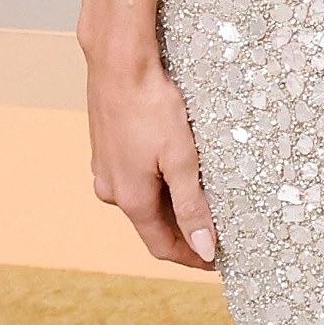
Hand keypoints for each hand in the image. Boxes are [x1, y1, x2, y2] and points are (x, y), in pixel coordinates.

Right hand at [88, 55, 218, 270]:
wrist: (119, 62)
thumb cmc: (151, 106)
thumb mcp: (182, 159)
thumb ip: (192, 206)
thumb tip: (204, 248)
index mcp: (131, 199)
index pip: (162, 246)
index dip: (190, 258)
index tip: (216, 262)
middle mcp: (112, 190)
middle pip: (153, 224)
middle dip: (184, 232)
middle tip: (218, 231)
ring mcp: (105, 169)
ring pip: (143, 200)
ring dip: (171, 207)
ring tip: (203, 200)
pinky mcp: (106, 149)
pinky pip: (134, 178)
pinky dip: (157, 184)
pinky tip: (176, 171)